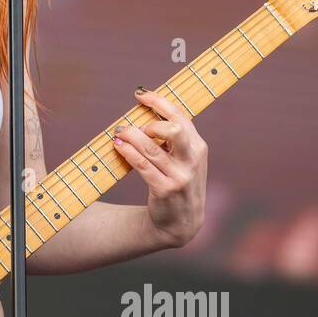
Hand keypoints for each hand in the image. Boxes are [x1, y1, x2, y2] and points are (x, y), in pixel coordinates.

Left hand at [111, 88, 208, 248]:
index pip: (180, 117)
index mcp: (198, 147)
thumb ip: (174, 140)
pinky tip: (119, 146)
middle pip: (174, 129)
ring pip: (152, 148)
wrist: (181, 222)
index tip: (141, 94)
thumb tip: (148, 112)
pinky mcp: (164, 190)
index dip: (159, 102)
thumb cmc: (178, 183)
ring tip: (119, 132)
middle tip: (137, 124)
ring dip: (131, 136)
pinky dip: (128, 152)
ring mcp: (179, 176)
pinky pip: (143, 165)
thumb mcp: (184, 160)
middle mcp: (192, 160)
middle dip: (152, 121)